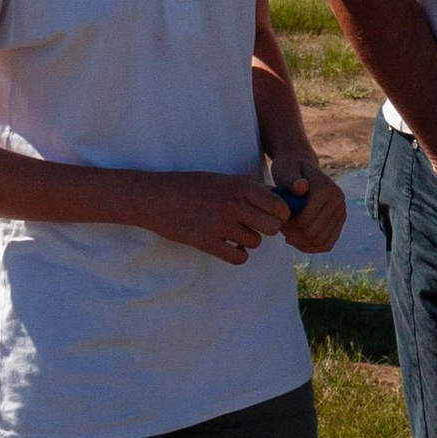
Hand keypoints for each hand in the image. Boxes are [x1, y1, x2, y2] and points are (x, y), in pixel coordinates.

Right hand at [143, 171, 297, 266]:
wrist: (156, 197)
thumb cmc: (190, 186)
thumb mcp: (222, 179)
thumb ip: (248, 189)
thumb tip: (278, 200)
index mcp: (240, 186)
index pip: (279, 206)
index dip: (280, 213)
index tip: (273, 216)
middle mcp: (234, 205)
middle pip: (272, 227)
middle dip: (266, 229)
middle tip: (253, 226)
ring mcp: (220, 225)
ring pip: (255, 243)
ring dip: (248, 241)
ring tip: (233, 233)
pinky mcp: (207, 242)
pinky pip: (239, 258)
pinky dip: (237, 255)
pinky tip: (228, 246)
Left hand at [275, 161, 349, 255]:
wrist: (301, 168)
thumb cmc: (289, 170)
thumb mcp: (285, 171)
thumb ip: (292, 180)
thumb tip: (301, 186)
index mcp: (326, 189)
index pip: (306, 221)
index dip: (288, 226)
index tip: (277, 220)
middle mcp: (339, 201)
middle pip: (314, 233)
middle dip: (294, 235)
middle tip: (281, 228)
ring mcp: (342, 211)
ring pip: (321, 242)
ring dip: (301, 243)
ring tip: (288, 234)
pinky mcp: (340, 221)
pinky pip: (327, 244)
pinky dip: (311, 247)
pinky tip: (297, 240)